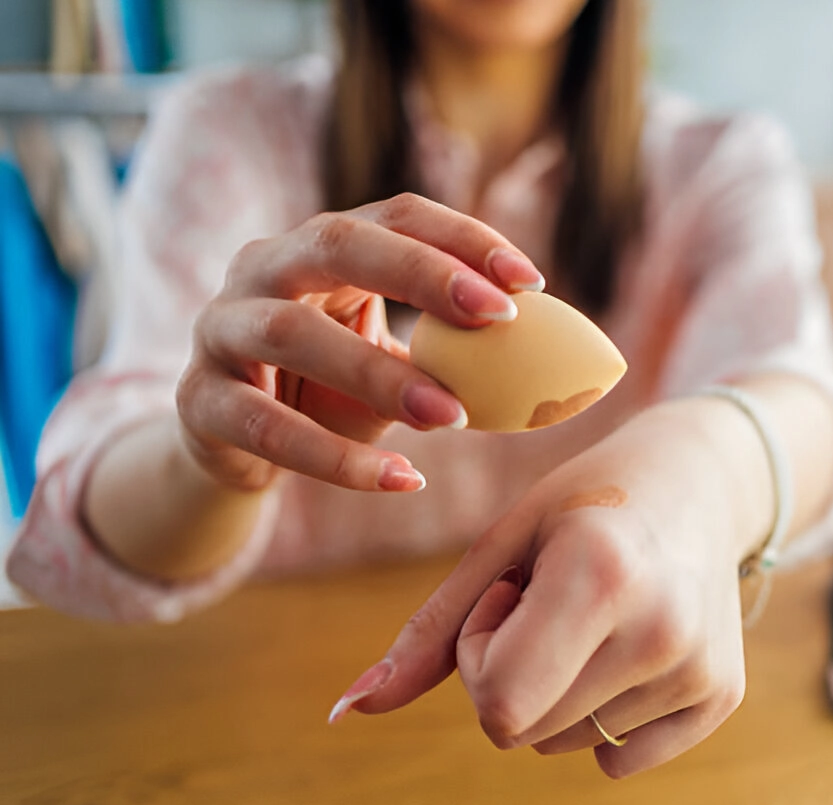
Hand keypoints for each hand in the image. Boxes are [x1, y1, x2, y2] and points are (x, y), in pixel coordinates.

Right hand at [176, 193, 543, 492]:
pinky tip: (403, 480)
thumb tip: (552, 361)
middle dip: (422, 273)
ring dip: (379, 374)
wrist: (236, 444)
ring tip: (453, 417)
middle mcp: (263, 267)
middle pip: (338, 244)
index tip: (532, 282)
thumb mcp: (390, 359)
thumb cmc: (330, 387)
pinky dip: (338, 458)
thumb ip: (450, 350)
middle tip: (497, 317)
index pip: (397, 215)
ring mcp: (221, 329)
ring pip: (292, 333)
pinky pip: (267, 427)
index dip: (464, 239)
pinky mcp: (200, 401)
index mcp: (320, 245)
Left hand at [331, 401, 761, 777]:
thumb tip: (345, 711)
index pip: (500, 704)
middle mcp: (660, 630)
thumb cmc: (584, 501)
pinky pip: (621, 758)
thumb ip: (429, 634)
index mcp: (600, 576)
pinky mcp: (722, 696)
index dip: (480, 655)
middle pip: (525, 731)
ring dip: (558, 690)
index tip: (507, 595)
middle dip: (511, 673)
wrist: (701, 482)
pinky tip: (629, 645)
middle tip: (549, 600)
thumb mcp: (502, 545)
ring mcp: (697, 669)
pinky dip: (605, 715)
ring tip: (595, 614)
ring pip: (566, 744)